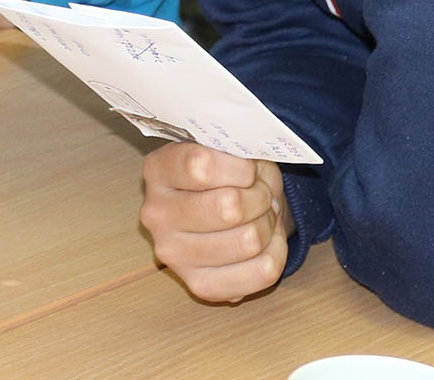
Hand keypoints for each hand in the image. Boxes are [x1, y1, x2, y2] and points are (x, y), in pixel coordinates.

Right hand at [140, 142, 291, 302]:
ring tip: (264, 214)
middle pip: (228, 207)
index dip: (240, 168)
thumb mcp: (229, 148)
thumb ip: (238, 149)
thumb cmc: (228, 173)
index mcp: (158, 170)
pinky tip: (267, 239)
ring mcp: (173, 254)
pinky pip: (262, 271)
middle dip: (260, 197)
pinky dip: (277, 251)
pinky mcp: (198, 285)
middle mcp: (156, 214)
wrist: (225, 207)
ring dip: (269, 224)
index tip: (249, 169)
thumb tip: (256, 167)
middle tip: (261, 192)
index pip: (201, 166)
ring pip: (248, 241)